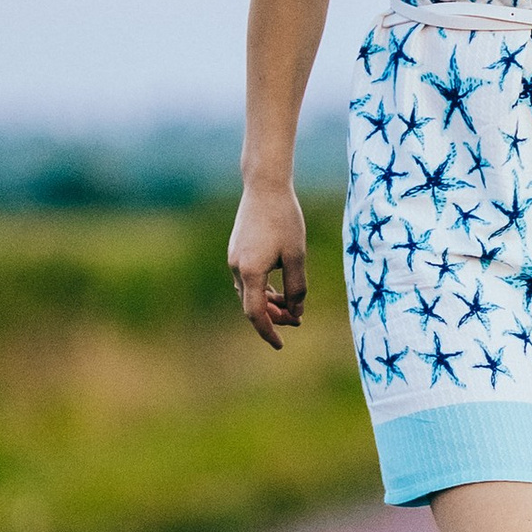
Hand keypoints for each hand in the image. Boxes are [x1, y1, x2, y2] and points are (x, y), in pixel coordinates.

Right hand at [227, 183, 308, 350]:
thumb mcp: (297, 256)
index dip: (268, 332)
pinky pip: (248, 280)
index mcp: (250, 272)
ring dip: (269, 303)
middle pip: (253, 305)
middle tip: (297, 320)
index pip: (255, 314)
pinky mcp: (237, 251)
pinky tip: (278, 289)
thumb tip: (296, 312)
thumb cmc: (285, 219)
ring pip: (250, 293)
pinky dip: (262, 288)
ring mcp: (234, 259)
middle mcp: (236, 268)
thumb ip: (296, 287)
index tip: (280, 345)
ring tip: (291, 306)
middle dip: (274, 317)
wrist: (265, 187)